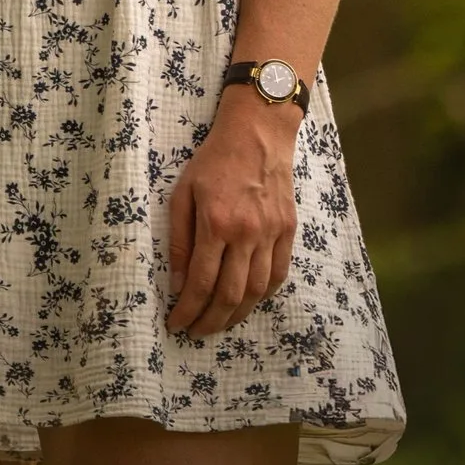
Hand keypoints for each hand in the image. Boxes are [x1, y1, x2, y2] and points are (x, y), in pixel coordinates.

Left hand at [165, 92, 299, 337]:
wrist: (258, 133)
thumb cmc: (213, 160)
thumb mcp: (183, 192)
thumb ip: (180, 240)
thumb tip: (178, 284)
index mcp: (216, 222)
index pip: (201, 282)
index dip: (187, 310)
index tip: (176, 324)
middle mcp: (246, 233)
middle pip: (230, 294)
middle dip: (210, 321)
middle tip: (196, 332)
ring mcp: (272, 233)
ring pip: (257, 291)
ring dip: (237, 315)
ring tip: (219, 323)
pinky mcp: (289, 231)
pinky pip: (279, 275)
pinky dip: (264, 296)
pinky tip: (249, 302)